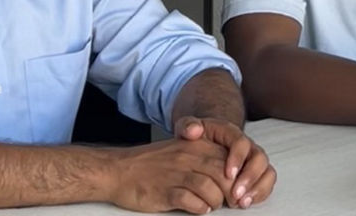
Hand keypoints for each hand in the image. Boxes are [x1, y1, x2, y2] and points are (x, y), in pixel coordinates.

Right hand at [107, 137, 232, 213]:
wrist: (118, 170)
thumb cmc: (152, 165)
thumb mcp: (181, 152)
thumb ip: (204, 159)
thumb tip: (229, 177)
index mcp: (196, 145)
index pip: (228, 160)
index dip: (237, 178)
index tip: (237, 189)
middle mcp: (189, 157)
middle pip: (224, 175)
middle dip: (232, 193)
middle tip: (232, 203)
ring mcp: (177, 174)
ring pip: (212, 189)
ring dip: (216, 201)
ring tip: (212, 205)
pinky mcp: (165, 191)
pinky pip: (192, 201)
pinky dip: (200, 208)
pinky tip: (198, 208)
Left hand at [176, 117, 276, 208]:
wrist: (207, 140)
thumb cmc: (197, 137)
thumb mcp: (187, 127)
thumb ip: (187, 125)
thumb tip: (193, 130)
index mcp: (232, 133)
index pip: (242, 142)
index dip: (238, 158)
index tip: (228, 174)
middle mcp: (248, 146)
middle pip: (259, 158)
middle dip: (250, 177)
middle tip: (235, 194)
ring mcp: (253, 160)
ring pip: (267, 171)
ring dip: (258, 188)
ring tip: (241, 203)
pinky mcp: (256, 173)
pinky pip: (266, 182)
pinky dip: (260, 194)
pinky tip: (245, 204)